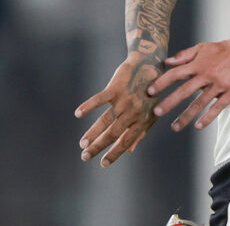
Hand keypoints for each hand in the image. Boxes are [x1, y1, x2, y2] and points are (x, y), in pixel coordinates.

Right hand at [75, 52, 161, 166]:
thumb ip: (140, 131)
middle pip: (113, 133)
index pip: (126, 141)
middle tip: (85, 156)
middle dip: (98, 146)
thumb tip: (129, 151)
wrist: (151, 65)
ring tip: (82, 143)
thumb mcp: (151, 113)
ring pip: (105, 120)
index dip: (114, 154)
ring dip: (92, 133)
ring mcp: (124, 100)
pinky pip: (99, 99)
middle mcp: (134, 112)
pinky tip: (78, 113)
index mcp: (142, 120)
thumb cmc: (150, 93)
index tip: (102, 164)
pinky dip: (88, 106)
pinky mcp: (116, 88)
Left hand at [147, 35, 229, 131]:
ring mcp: (220, 84)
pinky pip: (218, 107)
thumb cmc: (224, 49)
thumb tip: (166, 62)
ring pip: (200, 103)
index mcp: (199, 64)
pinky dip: (208, 117)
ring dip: (186, 116)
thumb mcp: (203, 48)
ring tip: (175, 127)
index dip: (162, 83)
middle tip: (156, 113)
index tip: (150, 92)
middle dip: (169, 103)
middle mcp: (207, 75)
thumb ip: (184, 55)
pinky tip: (198, 126)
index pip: (176, 74)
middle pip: (185, 91)